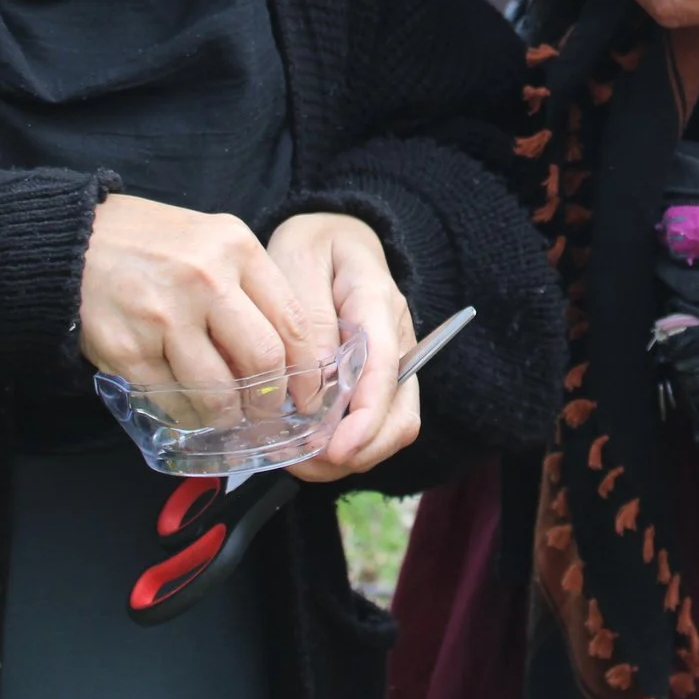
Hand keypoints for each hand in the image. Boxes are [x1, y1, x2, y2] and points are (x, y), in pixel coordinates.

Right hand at [79, 193, 320, 421]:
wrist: (78, 241)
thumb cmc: (156, 245)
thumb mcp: (215, 242)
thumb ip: (251, 288)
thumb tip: (286, 358)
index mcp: (237, 248)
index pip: (292, 321)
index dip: (307, 369)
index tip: (309, 394)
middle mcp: (205, 280)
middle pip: (263, 359)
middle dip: (272, 400)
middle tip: (269, 415)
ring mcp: (164, 316)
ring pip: (218, 391)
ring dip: (229, 416)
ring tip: (229, 419)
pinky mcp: (128, 349)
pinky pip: (171, 400)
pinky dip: (186, 417)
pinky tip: (190, 414)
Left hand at [265, 212, 420, 481]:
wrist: (337, 235)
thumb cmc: (314, 245)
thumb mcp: (299, 257)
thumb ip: (309, 314)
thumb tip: (318, 375)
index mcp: (377, 303)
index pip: (384, 370)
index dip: (365, 418)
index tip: (337, 450)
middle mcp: (396, 340)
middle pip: (400, 414)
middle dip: (359, 451)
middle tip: (304, 464)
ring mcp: (392, 363)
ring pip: (393, 427)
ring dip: (351, 457)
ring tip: (298, 460)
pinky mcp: (379, 380)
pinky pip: (375, 425)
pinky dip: (346, 447)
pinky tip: (306, 447)